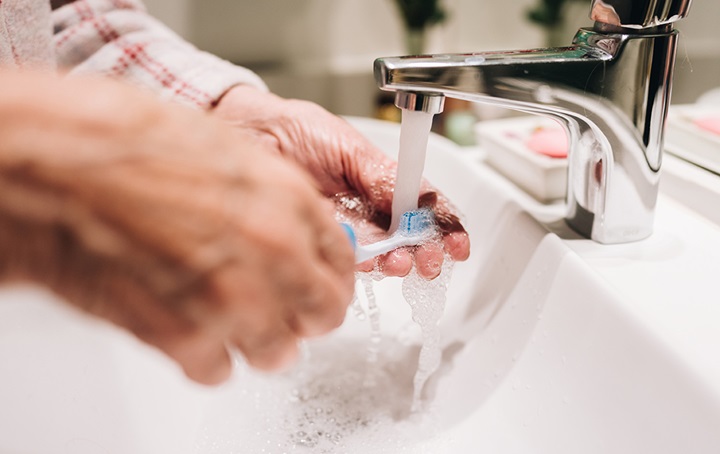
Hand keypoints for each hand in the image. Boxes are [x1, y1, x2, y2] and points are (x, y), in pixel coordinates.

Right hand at [0, 72, 354, 383]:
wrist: (65, 163)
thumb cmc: (133, 146)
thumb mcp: (229, 154)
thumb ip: (273, 201)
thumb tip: (294, 232)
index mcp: (289, 202)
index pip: (343, 262)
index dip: (332, 279)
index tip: (321, 286)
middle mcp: (272, 252)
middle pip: (322, 314)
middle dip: (306, 316)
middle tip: (289, 313)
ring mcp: (232, 299)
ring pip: (278, 352)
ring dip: (260, 342)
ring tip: (235, 325)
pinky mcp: (184, 336)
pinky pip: (220, 370)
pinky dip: (207, 358)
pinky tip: (192, 333)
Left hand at [213, 86, 469, 278]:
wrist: (244, 135)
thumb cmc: (291, 130)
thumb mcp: (345, 146)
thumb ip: (380, 174)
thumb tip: (415, 198)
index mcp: (378, 179)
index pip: (420, 205)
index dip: (443, 225)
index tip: (457, 244)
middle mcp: (365, 207)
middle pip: (406, 236)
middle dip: (424, 251)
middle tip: (429, 261)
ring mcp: (343, 227)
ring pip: (380, 253)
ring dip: (396, 262)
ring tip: (401, 263)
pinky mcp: (316, 242)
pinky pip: (345, 259)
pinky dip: (361, 265)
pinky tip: (369, 263)